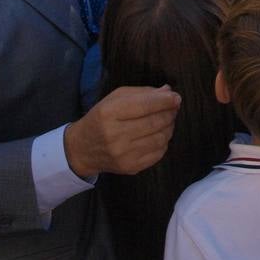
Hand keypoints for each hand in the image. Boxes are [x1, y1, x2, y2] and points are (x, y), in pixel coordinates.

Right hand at [63, 85, 180, 177]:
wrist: (82, 149)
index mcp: (109, 113)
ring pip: (160, 138)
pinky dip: (164, 141)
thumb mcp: (115, 98)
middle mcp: (115, 135)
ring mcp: (123, 154)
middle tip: (174, 108)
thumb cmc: (101, 118)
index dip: (165, 101)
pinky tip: (158, 134)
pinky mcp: (131, 168)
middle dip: (170, 113)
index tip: (177, 97)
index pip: (145, 105)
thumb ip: (143, 93)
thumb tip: (168, 92)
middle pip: (155, 122)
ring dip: (169, 127)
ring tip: (167, 120)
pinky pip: (159, 153)